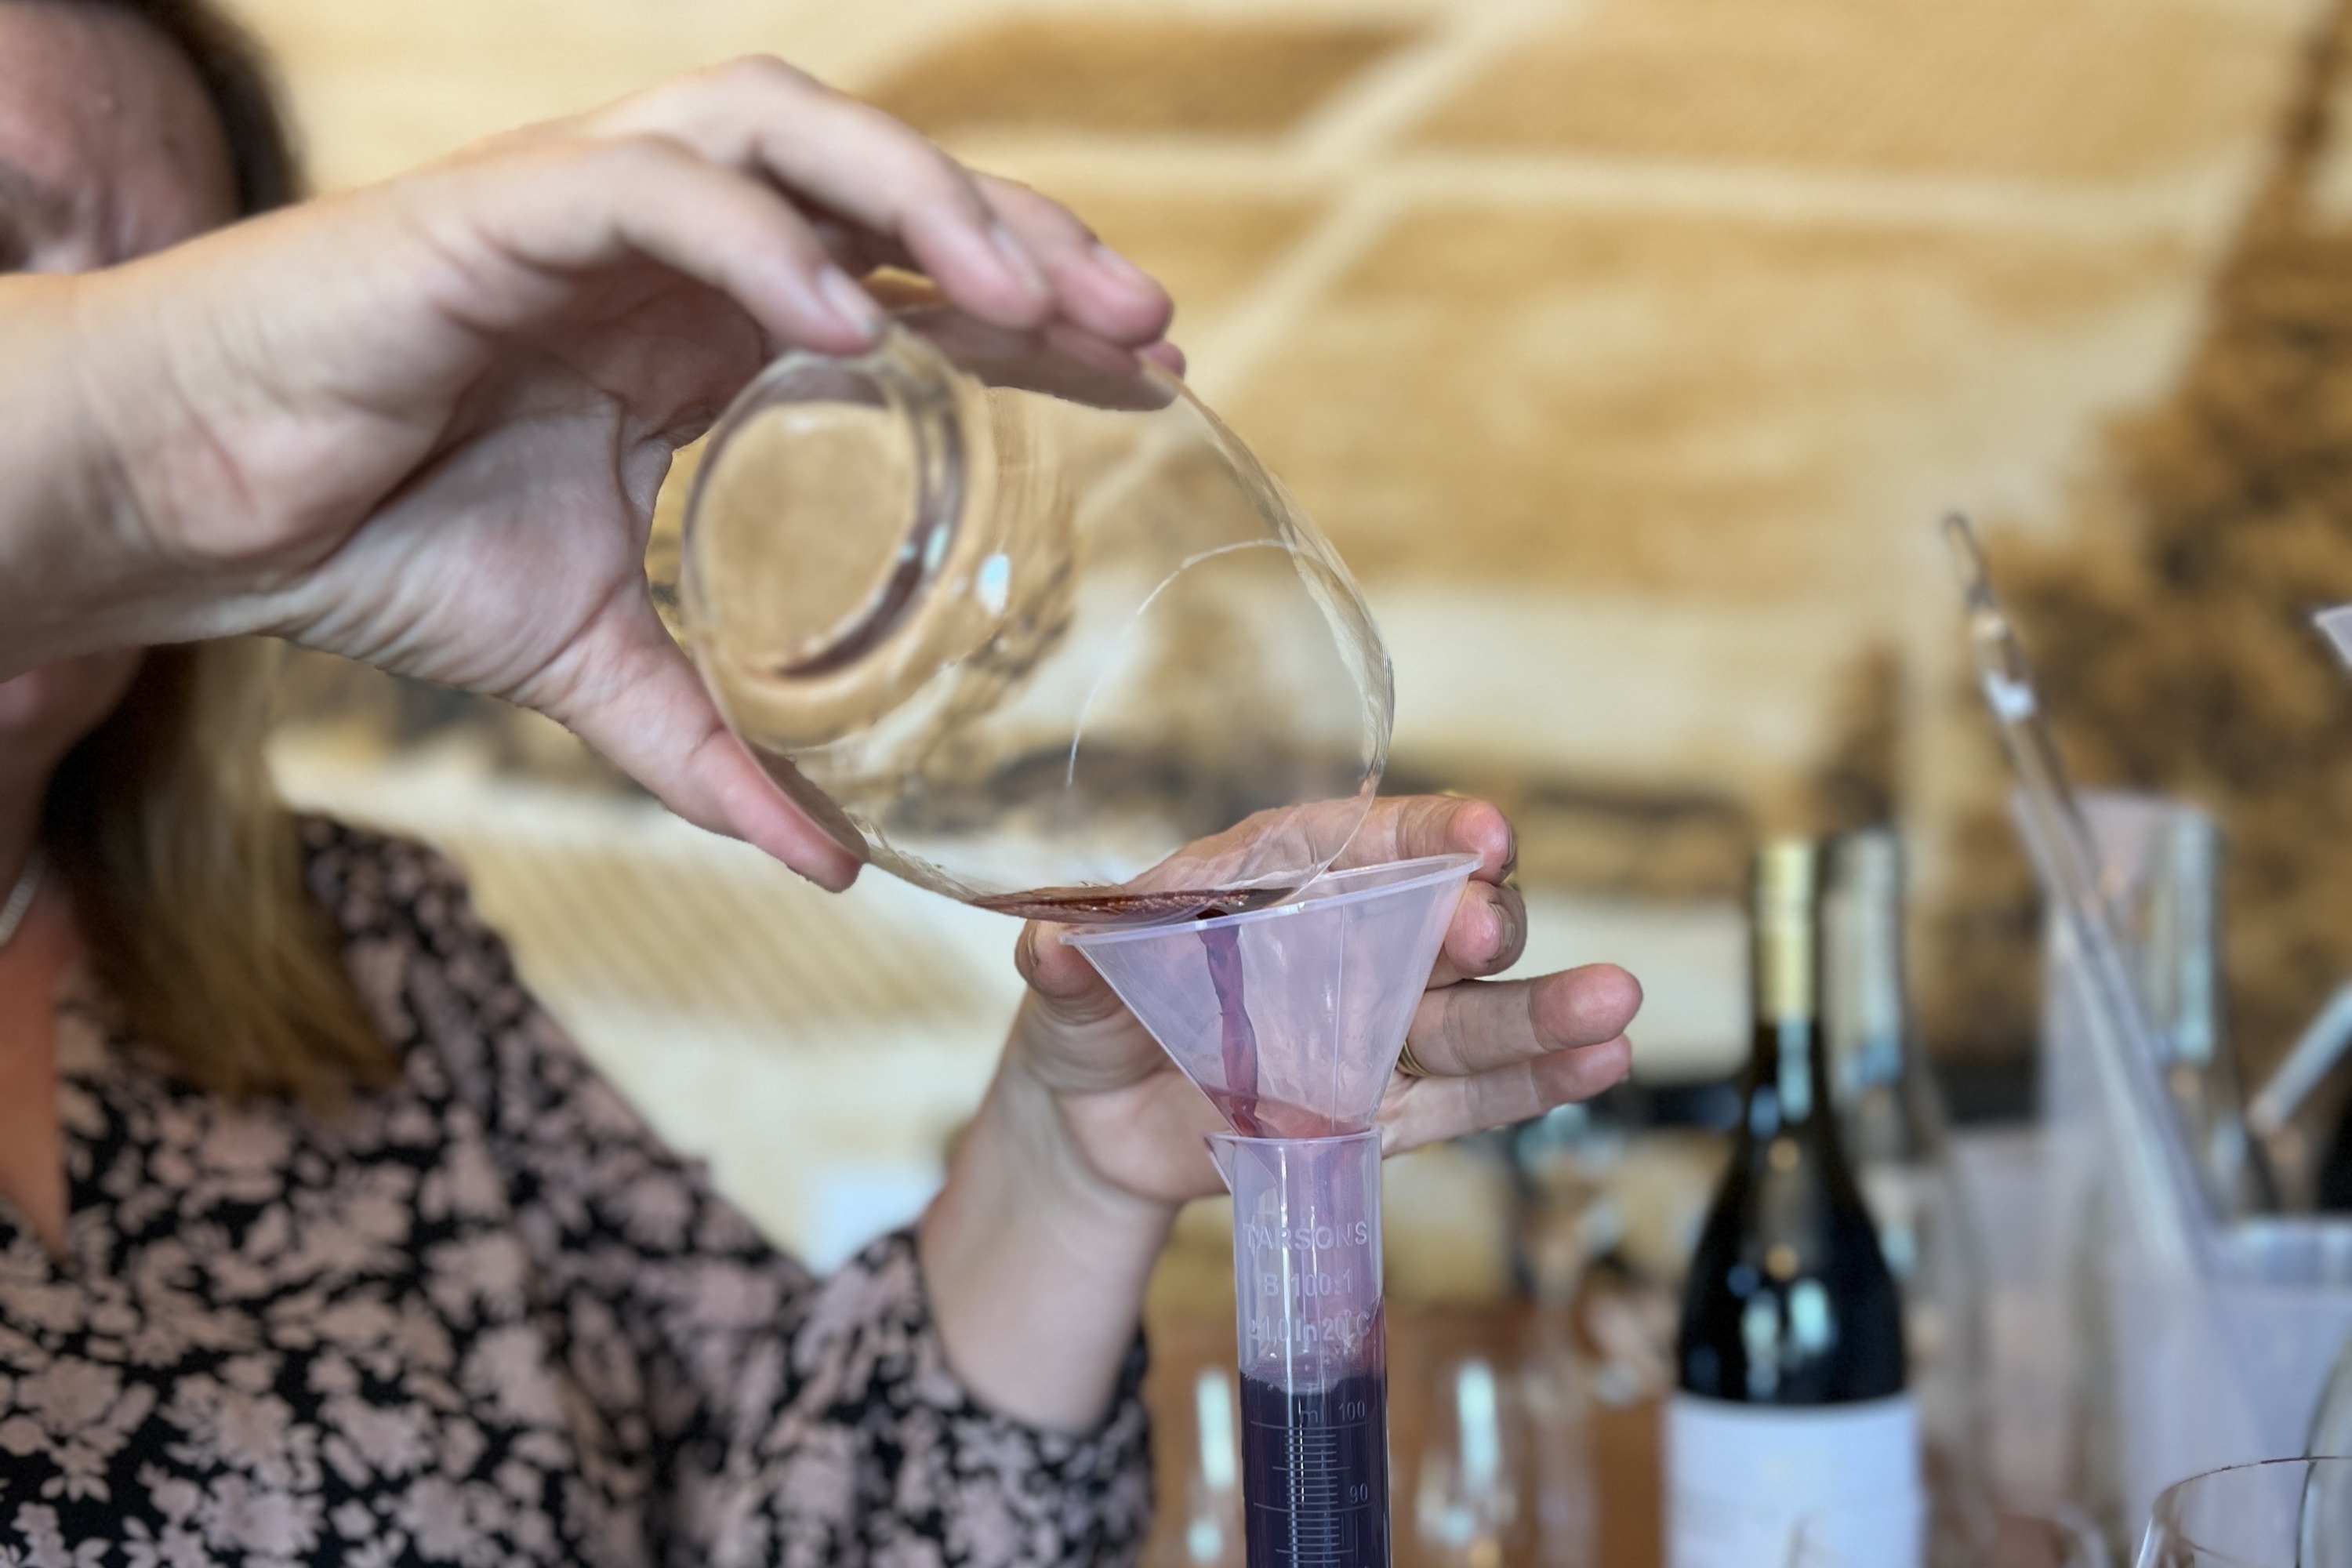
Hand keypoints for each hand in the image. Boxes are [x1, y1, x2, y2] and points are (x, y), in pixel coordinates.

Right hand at [2, 58, 1173, 887]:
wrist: (199, 511)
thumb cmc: (378, 545)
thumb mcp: (593, 665)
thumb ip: (713, 752)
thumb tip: (830, 869)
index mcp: (704, 325)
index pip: (906, 278)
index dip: (1031, 308)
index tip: (1145, 368)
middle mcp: (670, 246)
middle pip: (884, 184)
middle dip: (1022, 237)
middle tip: (1143, 326)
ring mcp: (588, 209)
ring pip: (790, 134)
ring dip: (921, 201)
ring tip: (1032, 298)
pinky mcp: (497, 208)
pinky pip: (656, 186)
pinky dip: (758, 240)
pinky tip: (845, 322)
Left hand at [917, 795, 1636, 1427]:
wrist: (1093, 1122)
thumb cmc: (1088, 1012)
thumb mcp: (1065, 983)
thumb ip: (1070, 965)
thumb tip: (1055, 951)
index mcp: (1279, 873)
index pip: (1366, 840)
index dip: (1428, 833)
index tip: (1480, 836)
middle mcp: (1347, 940)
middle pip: (1437, 920)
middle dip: (1474, 922)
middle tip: (1483, 930)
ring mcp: (1377, 1026)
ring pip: (1473, 1013)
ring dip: (1544, 1009)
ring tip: (1615, 1006)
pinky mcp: (1386, 1109)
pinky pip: (1469, 1097)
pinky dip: (1533, 1084)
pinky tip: (1603, 1063)